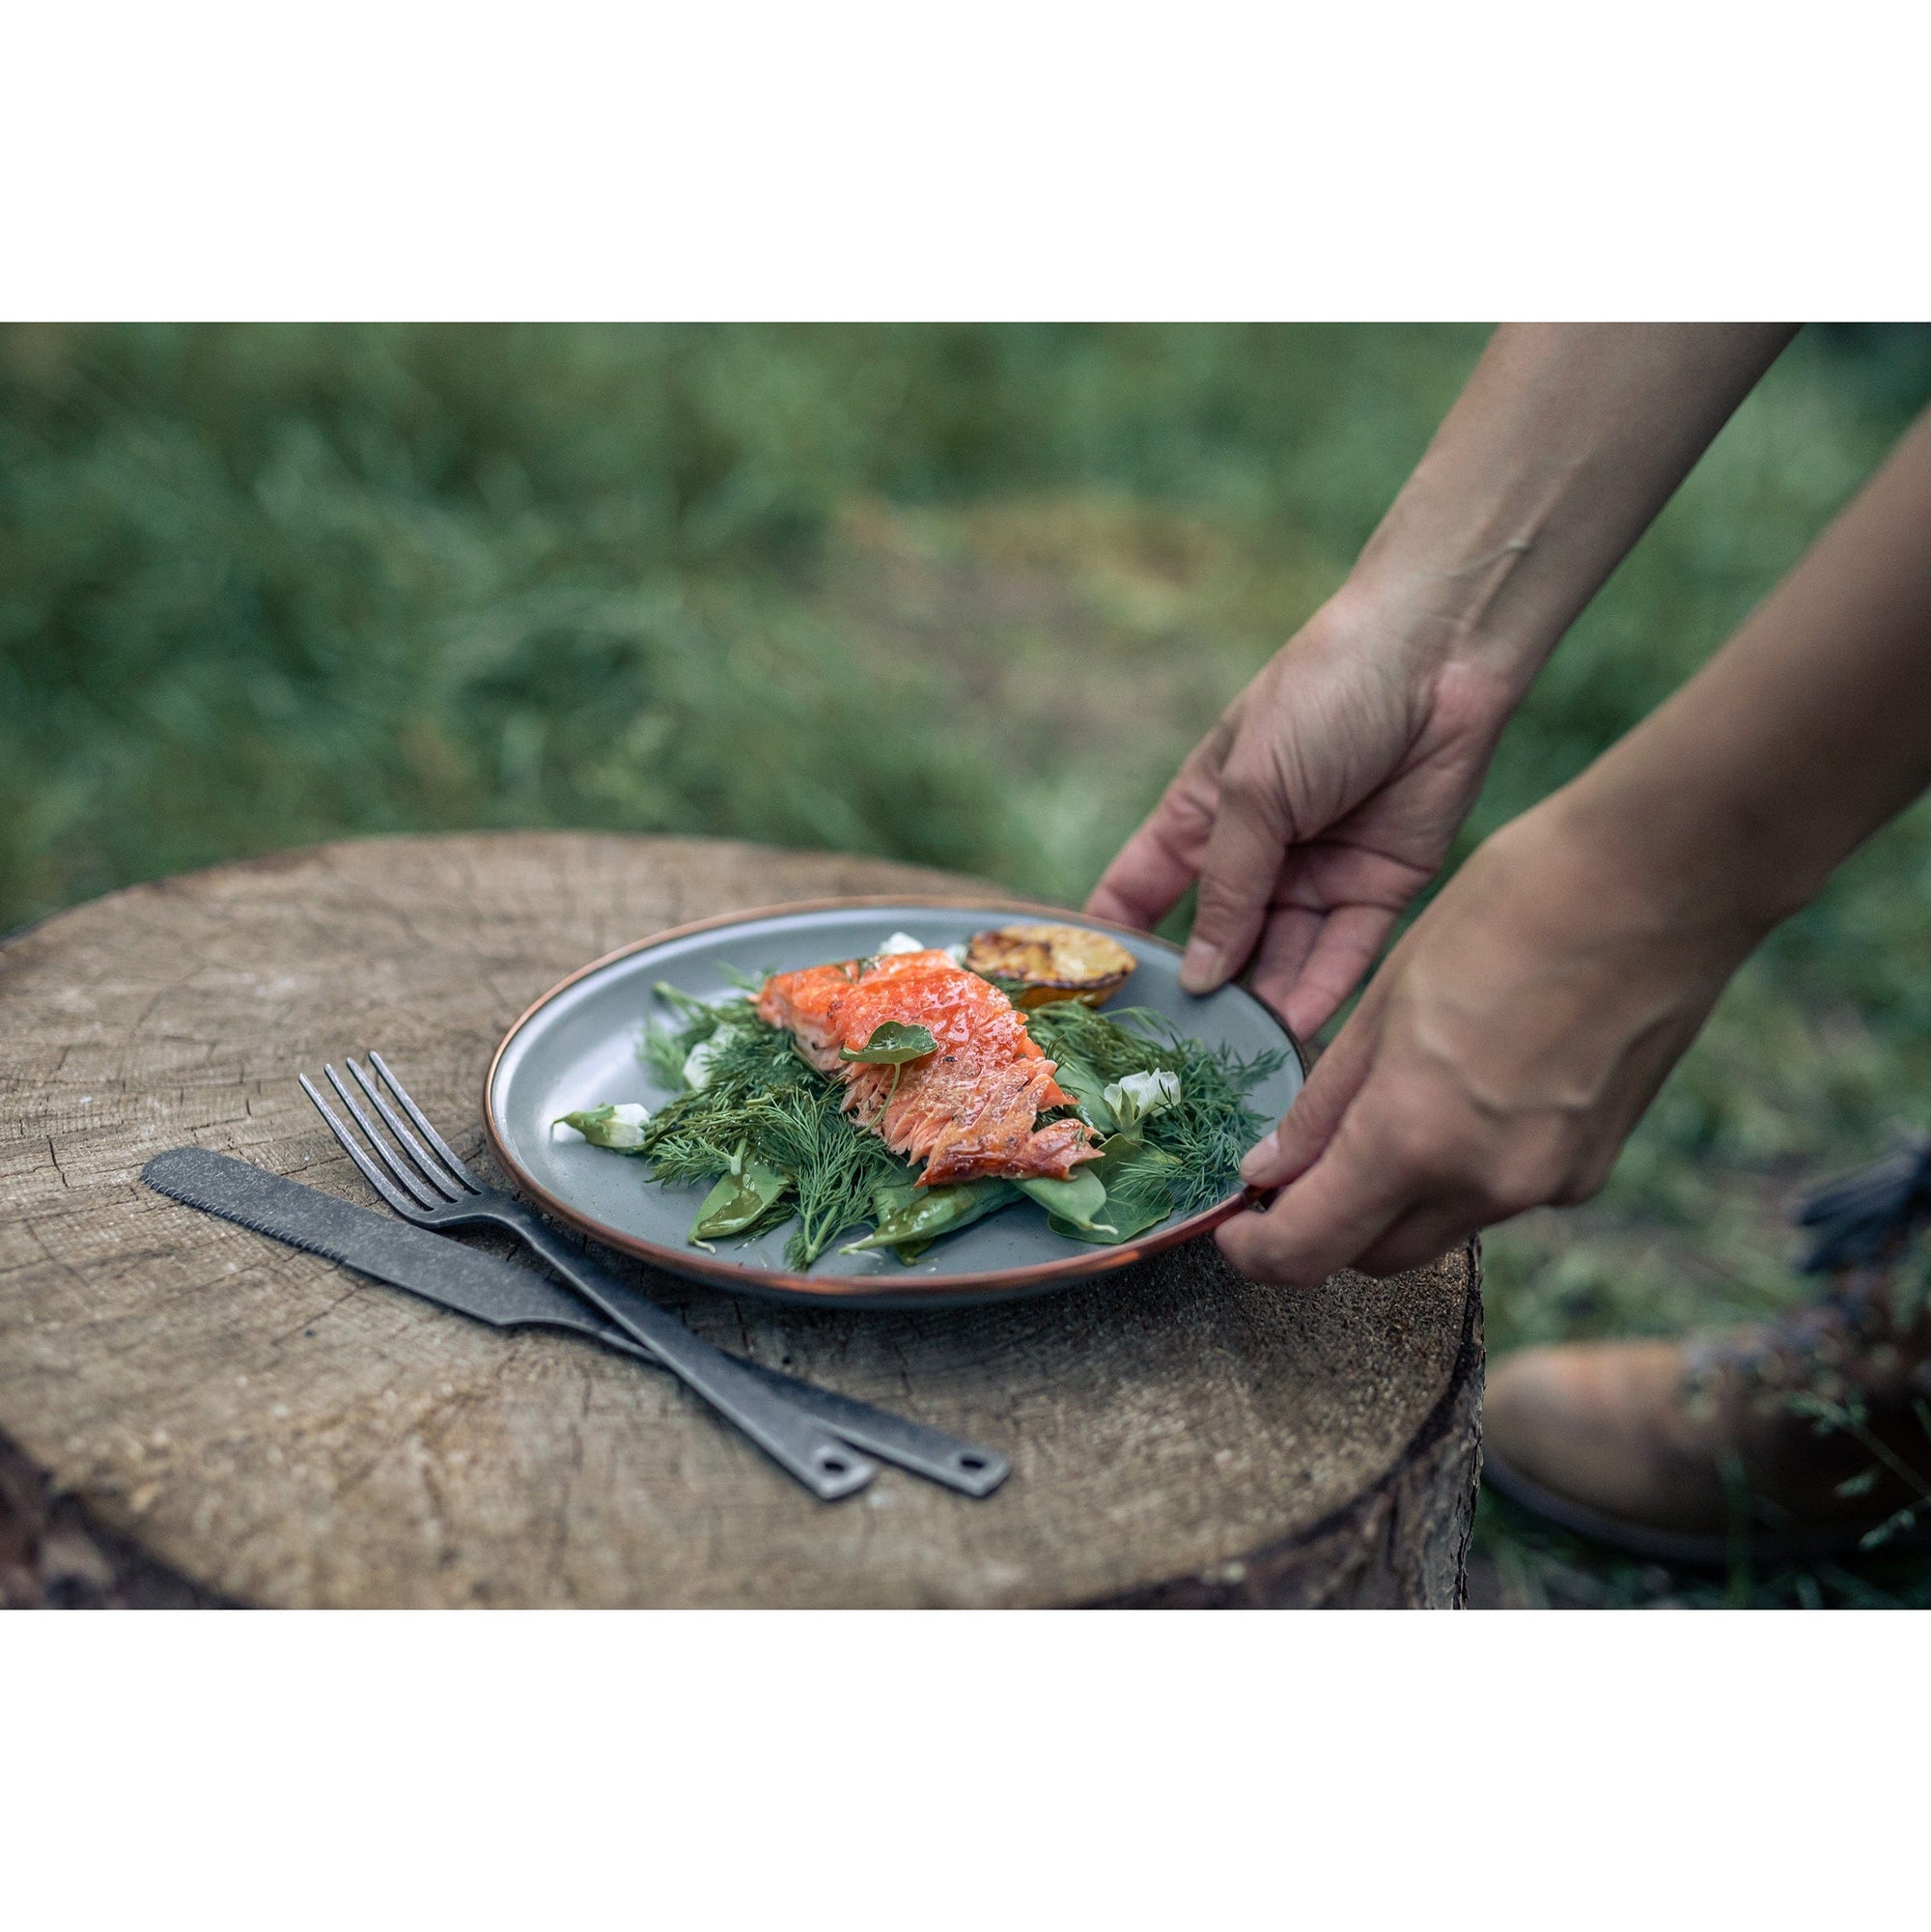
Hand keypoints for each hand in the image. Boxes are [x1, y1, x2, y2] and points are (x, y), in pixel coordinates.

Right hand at [1086, 590, 1519, 1038]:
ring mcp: (1319, 873)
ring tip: (1232, 1061)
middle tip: (1171, 1056)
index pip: (1143, 888)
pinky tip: (1291, 1033)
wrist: (1439, 656)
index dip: (1115, 939)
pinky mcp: (1382, 887)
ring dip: (1260, 1005)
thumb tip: (1197, 976)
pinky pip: (1343, 955)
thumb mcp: (1252, 791)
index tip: (1086, 999)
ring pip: (1281, 959)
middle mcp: (1258, 852)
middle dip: (1197, 993)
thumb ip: (1226, 887)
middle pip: (1217, 938)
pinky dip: (1319, 993)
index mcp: (1206, 812)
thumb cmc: (1323, 696)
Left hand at [1219, 794, 1759, 1284]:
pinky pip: (1497, 1196)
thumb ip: (1323, 1105)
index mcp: (1415, 1135)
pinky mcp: (1590, 1169)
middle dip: (1321, 1228)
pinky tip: (1463, 1095)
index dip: (1256, 1252)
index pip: (1308, 1252)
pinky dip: (1458, 1172)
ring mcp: (1548, 1184)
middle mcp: (1485, 1183)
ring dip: (1392, 1199)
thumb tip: (1265, 1172)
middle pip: (1372, 1256)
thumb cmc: (1509, 912)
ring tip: (1381, 1112)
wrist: (1659, 882)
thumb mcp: (1385, 1000)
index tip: (1233, 1228)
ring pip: (1437, 1229)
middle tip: (1291, 1170)